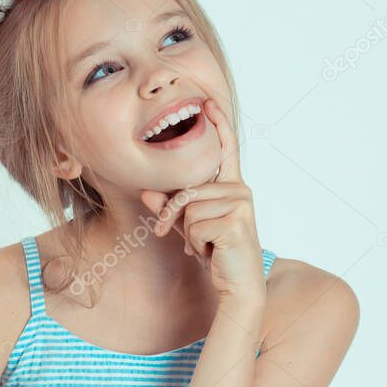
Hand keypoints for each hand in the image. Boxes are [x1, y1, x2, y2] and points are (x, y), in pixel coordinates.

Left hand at [140, 98, 264, 302]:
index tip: (208, 101)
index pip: (226, 149)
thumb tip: (146, 192)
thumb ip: (170, 209)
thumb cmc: (217, 253)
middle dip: (175, 216)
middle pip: (188, 190)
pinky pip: (194, 225)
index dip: (218, 124)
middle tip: (183, 240)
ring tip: (205, 246)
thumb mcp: (189, 228)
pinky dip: (195, 243)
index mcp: (232, 186)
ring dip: (188, 234)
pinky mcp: (235, 220)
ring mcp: (240, 203)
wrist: (238, 285)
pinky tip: (211, 252)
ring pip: (189, 209)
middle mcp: (240, 189)